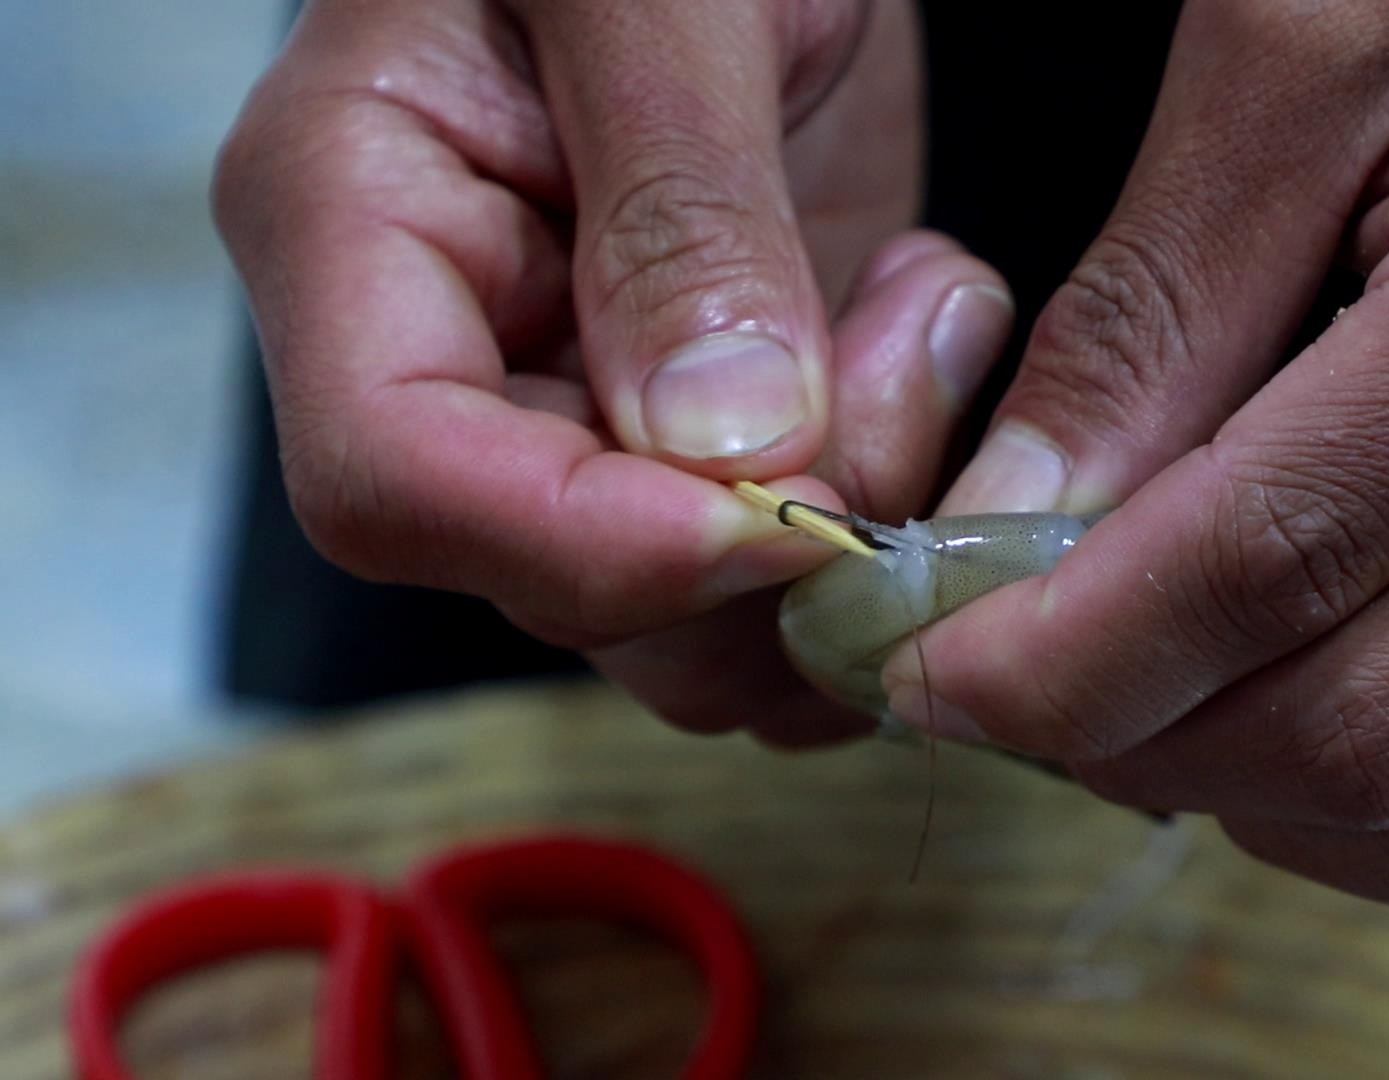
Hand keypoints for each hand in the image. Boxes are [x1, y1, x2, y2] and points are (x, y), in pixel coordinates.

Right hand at [214, 1, 1010, 738]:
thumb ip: (679, 203)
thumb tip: (725, 448)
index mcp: (354, 222)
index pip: (390, 481)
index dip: (582, 541)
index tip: (778, 508)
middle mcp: (460, 347)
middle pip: (557, 584)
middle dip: (759, 533)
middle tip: (894, 355)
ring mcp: (593, 397)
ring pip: (692, 616)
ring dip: (851, 512)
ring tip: (922, 313)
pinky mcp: (719, 420)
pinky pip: (794, 560)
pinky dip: (899, 488)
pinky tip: (927, 326)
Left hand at [888, 0, 1388, 928]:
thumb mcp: (1307, 41)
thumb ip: (1154, 304)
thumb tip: (1006, 529)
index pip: (1269, 564)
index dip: (1060, 659)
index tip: (927, 672)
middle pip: (1372, 738)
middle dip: (1141, 745)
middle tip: (1023, 683)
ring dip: (1279, 810)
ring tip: (1170, 700)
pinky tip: (1329, 705)